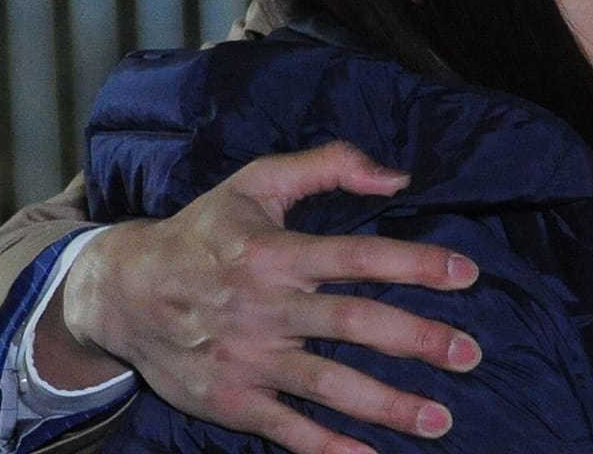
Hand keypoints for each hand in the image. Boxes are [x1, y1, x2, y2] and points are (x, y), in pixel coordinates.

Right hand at [42, 141, 482, 453]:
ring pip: (327, 384)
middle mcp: (264, 307)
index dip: (415, 264)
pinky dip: (328, 448)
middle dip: (417, 341)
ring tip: (440, 420)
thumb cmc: (203, 232)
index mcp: (275, 252)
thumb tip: (397, 177)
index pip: (357, 257)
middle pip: (352, 325)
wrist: (121, 291)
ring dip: (387, 405)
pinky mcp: (230, 399)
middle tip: (471, 355)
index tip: (467, 275)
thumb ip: (328, 166)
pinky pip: (286, 430)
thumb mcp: (256, 183)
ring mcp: (247, 358)